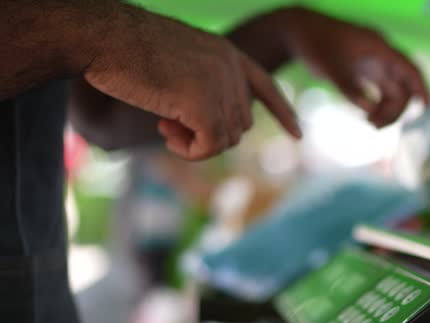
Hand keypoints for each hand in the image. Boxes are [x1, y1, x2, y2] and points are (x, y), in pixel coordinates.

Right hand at [84, 6, 300, 160]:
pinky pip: (210, 146)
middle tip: (170, 125)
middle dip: (209, 134)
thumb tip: (217, 128)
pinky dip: (190, 151)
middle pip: (239, 124)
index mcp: (226, 53)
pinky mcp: (204, 103)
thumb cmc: (126, 50)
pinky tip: (165, 133)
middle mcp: (231, 67)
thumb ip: (202, 85)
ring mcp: (220, 84)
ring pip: (226, 139)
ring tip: (164, 125)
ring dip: (195, 143)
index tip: (298, 135)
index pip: (265, 86)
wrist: (103, 37)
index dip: (282, 112)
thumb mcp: (176, 63)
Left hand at [233, 8, 429, 127]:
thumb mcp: (331, 69)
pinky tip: (367, 117)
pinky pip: (380, 92)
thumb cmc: (316, 46)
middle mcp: (381, 56)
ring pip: (392, 92)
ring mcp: (373, 64)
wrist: (299, 32)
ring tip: (369, 125)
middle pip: (402, 87)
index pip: (409, 69)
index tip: (429, 108)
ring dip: (386, 111)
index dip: (422, 88)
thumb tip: (370, 111)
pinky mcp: (364, 71)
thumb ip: (350, 90)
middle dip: (395, 110)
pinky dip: (377, 106)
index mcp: (379, 48)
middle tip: (374, 127)